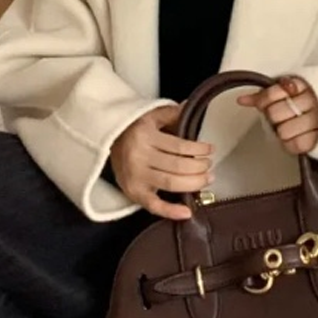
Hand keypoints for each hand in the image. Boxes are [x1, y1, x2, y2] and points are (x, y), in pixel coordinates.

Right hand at [110, 104, 212, 219]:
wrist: (108, 143)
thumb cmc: (134, 130)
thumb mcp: (151, 116)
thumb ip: (171, 113)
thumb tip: (190, 105)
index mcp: (145, 136)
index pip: (178, 146)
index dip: (198, 149)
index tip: (210, 149)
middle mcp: (139, 157)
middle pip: (177, 166)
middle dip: (199, 167)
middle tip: (210, 166)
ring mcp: (136, 177)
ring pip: (170, 184)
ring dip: (193, 184)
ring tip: (206, 180)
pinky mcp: (133, 193)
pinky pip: (153, 206)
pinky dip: (171, 211)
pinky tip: (187, 212)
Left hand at [237, 77, 317, 155]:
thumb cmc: (305, 105)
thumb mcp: (286, 94)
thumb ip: (264, 96)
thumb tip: (242, 100)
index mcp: (301, 85)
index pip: (271, 94)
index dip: (263, 102)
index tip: (265, 105)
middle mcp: (311, 100)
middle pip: (274, 114)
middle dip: (275, 118)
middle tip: (283, 118)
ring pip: (283, 131)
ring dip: (284, 132)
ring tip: (292, 128)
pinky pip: (296, 145)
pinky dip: (292, 145)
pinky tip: (296, 138)